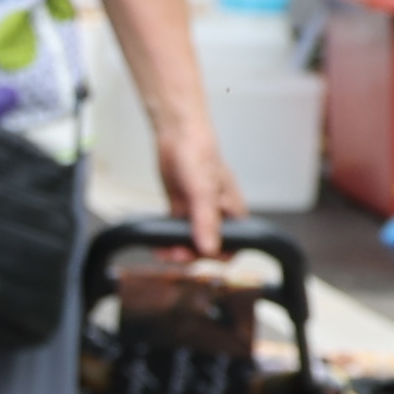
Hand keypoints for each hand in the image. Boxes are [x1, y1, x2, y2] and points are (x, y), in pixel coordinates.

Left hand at [152, 113, 239, 260]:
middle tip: (175, 254)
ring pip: (191, 242)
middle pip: (210, 248)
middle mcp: (218, 215)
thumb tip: (209, 249)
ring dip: (178, 251)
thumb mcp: (203, 190)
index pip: (235, 245)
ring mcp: (198, 213)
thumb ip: (206, 221)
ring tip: (164, 252)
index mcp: (233, 211)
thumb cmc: (199, 154)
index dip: (220, 256)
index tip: (201, 257)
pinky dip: (168, 240)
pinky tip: (158, 245)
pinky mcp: (181, 209)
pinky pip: (176, 232)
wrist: (177, 135)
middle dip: (194, 255)